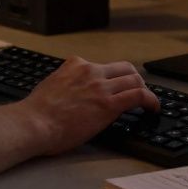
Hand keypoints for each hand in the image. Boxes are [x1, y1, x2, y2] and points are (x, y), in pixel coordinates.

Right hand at [16, 56, 159, 155]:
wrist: (34, 123)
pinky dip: (151, 100)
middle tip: (136, 92)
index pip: (102, 66)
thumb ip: (67, 84)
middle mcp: (90, 71)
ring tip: (147, 102)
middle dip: (133, 79)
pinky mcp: (109, 104)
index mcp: (74, 65)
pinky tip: (153, 108)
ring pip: (134, 79)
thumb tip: (74, 93)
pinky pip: (139, 95)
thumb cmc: (37, 113)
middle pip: (123, 68)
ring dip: (144, 89)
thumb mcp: (52, 86)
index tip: (115, 87)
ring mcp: (100, 86)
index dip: (112, 78)